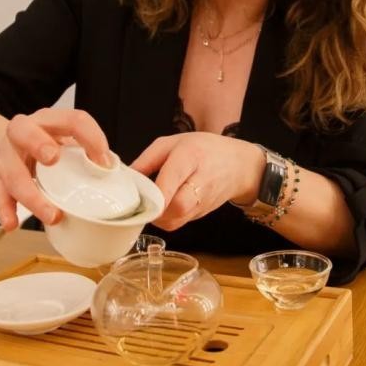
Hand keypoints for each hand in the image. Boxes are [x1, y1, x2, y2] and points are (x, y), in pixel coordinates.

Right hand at [0, 108, 110, 231]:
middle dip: (38, 144)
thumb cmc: (38, 143)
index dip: (89, 136)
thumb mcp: (61, 138)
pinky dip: (7, 211)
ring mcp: (5, 157)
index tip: (103, 160)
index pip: (72, 119)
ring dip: (33, 196)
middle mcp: (22, 133)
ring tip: (53, 215)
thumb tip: (112, 169)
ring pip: (13, 173)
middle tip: (53, 159)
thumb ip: (84, 151)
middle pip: (23, 132)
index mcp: (47, 120)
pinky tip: (14, 224)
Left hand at [130, 132, 264, 230]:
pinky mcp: (201, 214)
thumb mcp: (173, 143)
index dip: (157, 191)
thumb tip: (126, 177)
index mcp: (190, 156)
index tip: (141, 196)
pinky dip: (166, 219)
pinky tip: (161, 208)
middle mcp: (199, 180)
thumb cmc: (204, 149)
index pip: (174, 177)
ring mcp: (203, 201)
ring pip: (177, 219)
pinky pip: (180, 222)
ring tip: (150, 204)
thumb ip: (147, 159)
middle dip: (155, 208)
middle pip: (178, 205)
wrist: (239, 165)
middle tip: (142, 201)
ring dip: (158, 216)